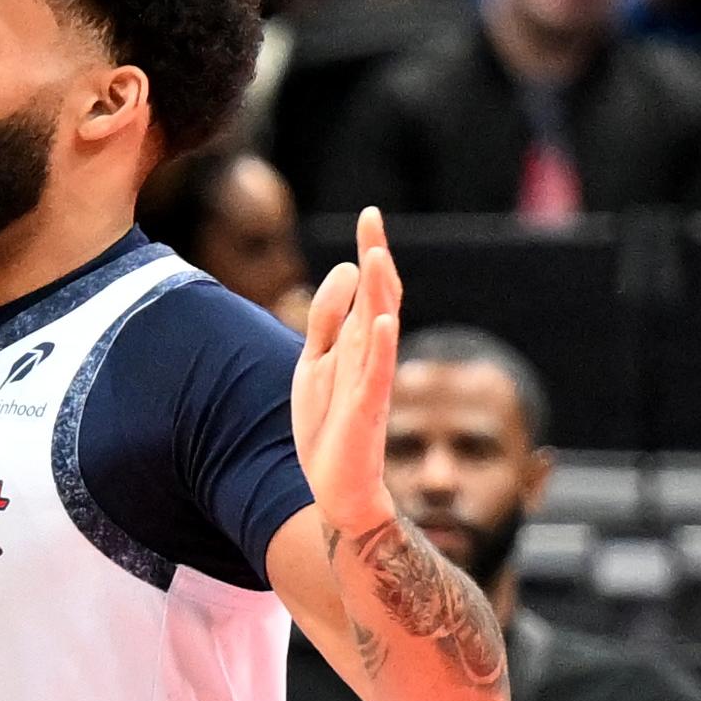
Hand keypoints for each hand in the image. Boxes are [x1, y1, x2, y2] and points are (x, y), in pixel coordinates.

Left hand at [292, 208, 405, 538]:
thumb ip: (327, 319)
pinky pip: (378, 374)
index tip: (369, 214)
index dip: (368, 253)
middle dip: (374, 258)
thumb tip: (346, 268)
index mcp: (358, 342)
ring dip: (379, 292)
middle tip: (372, 218)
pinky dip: (383, 347)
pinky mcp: (365, 410)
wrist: (338, 485)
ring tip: (376, 256)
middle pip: (376, 298)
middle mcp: (370, 355)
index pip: (368, 289)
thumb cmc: (329, 423)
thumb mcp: (316, 360)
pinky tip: (384, 321)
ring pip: (379, 329)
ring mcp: (370, 381)